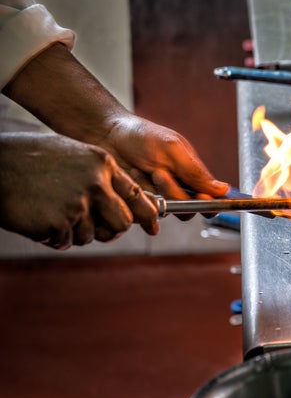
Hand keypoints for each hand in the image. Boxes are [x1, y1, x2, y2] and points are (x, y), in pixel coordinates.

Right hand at [0, 132, 158, 248]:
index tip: (153, 225)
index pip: (136, 194)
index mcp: (102, 163)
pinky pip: (66, 242)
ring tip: (52, 212)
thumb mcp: (73, 155)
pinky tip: (39, 219)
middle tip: (96, 229)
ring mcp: (78, 203)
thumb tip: (122, 204)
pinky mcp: (59, 223)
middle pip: (123, 223)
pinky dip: (54, 237)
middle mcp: (96, 183)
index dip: (147, 214)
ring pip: (92, 235)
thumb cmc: (30, 160)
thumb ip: (99, 176)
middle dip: (111, 230)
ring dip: (74, 232)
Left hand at [95, 114, 229, 207]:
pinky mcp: (138, 206)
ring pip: (166, 212)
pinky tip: (130, 179)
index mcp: (192, 177)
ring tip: (141, 171)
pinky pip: (143, 214)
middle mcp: (177, 191)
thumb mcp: (173, 149)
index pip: (210, 201)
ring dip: (154, 193)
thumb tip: (224, 189)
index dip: (209, 204)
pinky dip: (136, 197)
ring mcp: (157, 199)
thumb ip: (196, 172)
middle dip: (174, 193)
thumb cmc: (142, 137)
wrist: (106, 135)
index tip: (200, 197)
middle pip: (188, 210)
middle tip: (159, 173)